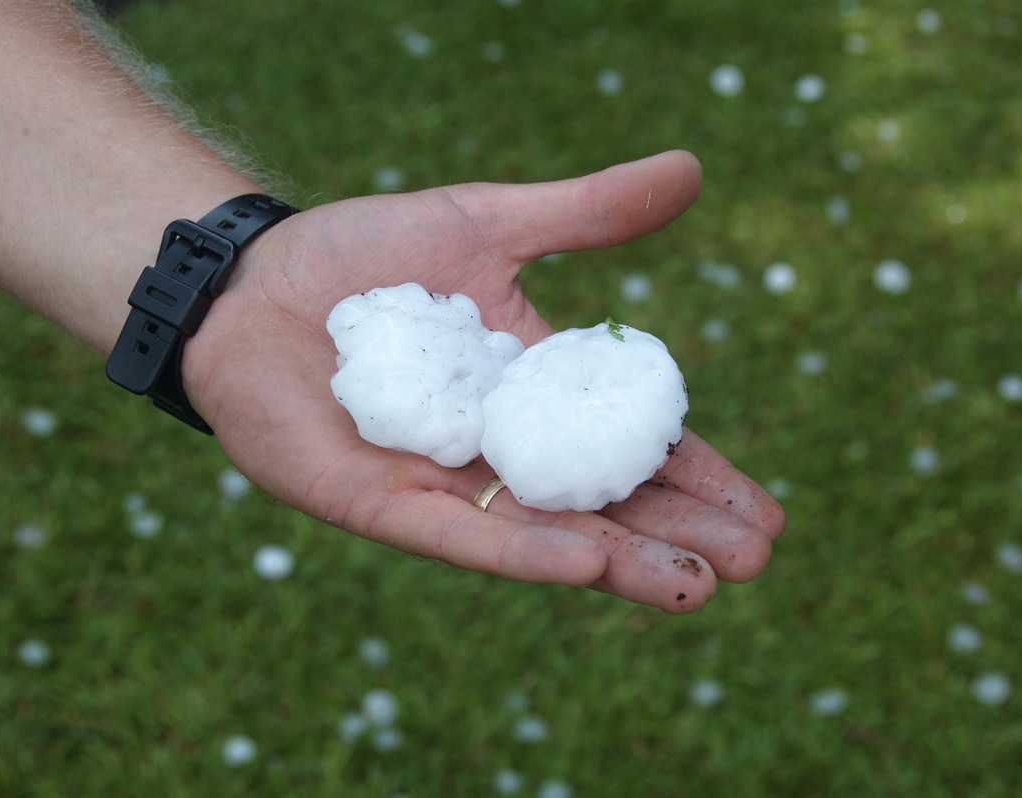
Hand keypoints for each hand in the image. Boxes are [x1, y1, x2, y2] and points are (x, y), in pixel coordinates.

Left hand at [183, 151, 784, 611]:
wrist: (254, 280)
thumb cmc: (365, 256)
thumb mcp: (488, 226)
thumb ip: (586, 214)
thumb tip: (692, 169)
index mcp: (535, 395)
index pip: (633, 446)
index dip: (699, 478)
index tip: (768, 510)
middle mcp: (501, 452)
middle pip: (607, 504)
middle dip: (680, 536)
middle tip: (754, 560)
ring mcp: (445, 484)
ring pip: (547, 535)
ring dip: (624, 563)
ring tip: (697, 588)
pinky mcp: (382, 505)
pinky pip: (462, 535)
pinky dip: (524, 550)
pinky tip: (589, 562)